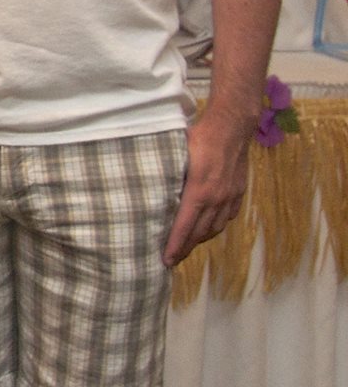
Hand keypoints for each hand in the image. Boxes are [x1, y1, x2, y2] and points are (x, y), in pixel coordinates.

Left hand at [166, 108, 249, 266]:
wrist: (232, 126)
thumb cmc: (199, 137)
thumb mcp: (176, 154)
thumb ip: (166, 174)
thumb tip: (147, 188)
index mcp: (199, 191)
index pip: (184, 225)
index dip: (176, 245)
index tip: (167, 260)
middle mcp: (217, 198)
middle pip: (200, 232)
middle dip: (186, 247)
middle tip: (173, 260)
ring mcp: (230, 196)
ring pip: (216, 227)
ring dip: (201, 239)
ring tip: (188, 246)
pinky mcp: (239, 191)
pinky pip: (228, 216)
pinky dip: (217, 226)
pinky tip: (209, 228)